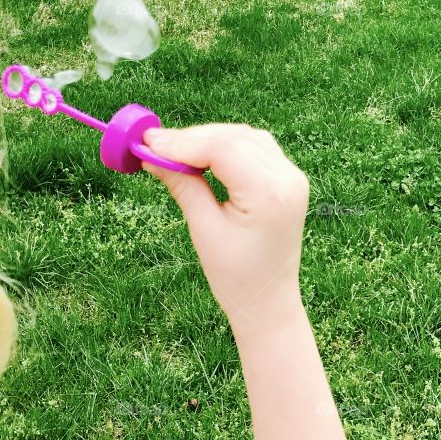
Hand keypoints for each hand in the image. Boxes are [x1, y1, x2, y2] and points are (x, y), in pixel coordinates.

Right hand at [141, 124, 308, 332]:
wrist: (269, 301)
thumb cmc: (235, 277)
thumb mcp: (204, 230)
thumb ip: (182, 186)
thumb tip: (151, 153)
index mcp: (270, 195)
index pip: (224, 150)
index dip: (183, 142)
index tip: (148, 144)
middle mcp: (288, 179)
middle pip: (235, 138)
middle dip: (192, 138)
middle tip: (151, 143)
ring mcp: (292, 177)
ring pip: (245, 138)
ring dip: (208, 139)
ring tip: (171, 149)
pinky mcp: (288, 180)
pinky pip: (255, 149)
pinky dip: (227, 146)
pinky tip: (200, 154)